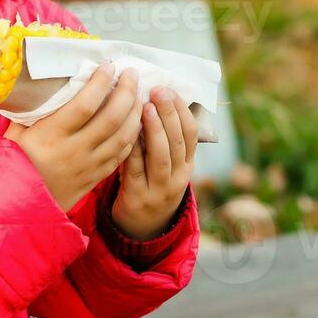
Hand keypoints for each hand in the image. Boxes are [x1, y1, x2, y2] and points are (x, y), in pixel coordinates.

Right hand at [4, 64, 142, 210]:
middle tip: (131, 74)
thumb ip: (33, 110)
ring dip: (135, 113)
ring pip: (122, 137)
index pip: (84, 105)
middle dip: (126, 92)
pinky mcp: (94, 179)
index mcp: (50, 136)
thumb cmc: (13, 163)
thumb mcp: (14, 133)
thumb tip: (48, 83)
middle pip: (111, 119)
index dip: (100, 83)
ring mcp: (87, 167)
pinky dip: (132, 137)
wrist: (14, 204)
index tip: (108, 66)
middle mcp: (73, 151)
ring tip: (138, 94)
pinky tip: (134, 122)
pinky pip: (121, 156)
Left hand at [113, 86, 198, 240]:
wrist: (142, 228)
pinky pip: (135, 169)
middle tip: (158, 91)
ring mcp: (159, 189)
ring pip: (161, 156)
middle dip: (169, 113)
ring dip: (154, 129)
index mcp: (187, 165)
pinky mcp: (137, 197)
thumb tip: (156, 98)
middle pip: (177, 142)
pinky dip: (132, 149)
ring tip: (145, 106)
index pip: (191, 134)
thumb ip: (165, 139)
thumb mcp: (167, 166)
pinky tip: (125, 131)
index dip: (181, 110)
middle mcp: (178, 177)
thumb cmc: (152, 184)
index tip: (169, 90)